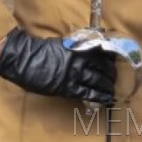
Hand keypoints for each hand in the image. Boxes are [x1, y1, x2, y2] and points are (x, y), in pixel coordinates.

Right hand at [0, 28, 116, 103]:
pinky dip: (98, 96)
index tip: (115, 61)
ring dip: (107, 86)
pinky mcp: (68, 88)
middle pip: (102, 68)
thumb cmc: (42, 50)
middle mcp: (79, 61)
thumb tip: (91, 48)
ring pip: (97, 81)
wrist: (26, 60)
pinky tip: (105, 98)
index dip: (110, 58)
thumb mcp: (63, 43)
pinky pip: (88, 93)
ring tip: (111, 90)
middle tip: (114, 78)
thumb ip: (77, 46)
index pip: (101, 52)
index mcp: (78, 47)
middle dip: (110, 74)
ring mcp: (74, 75)